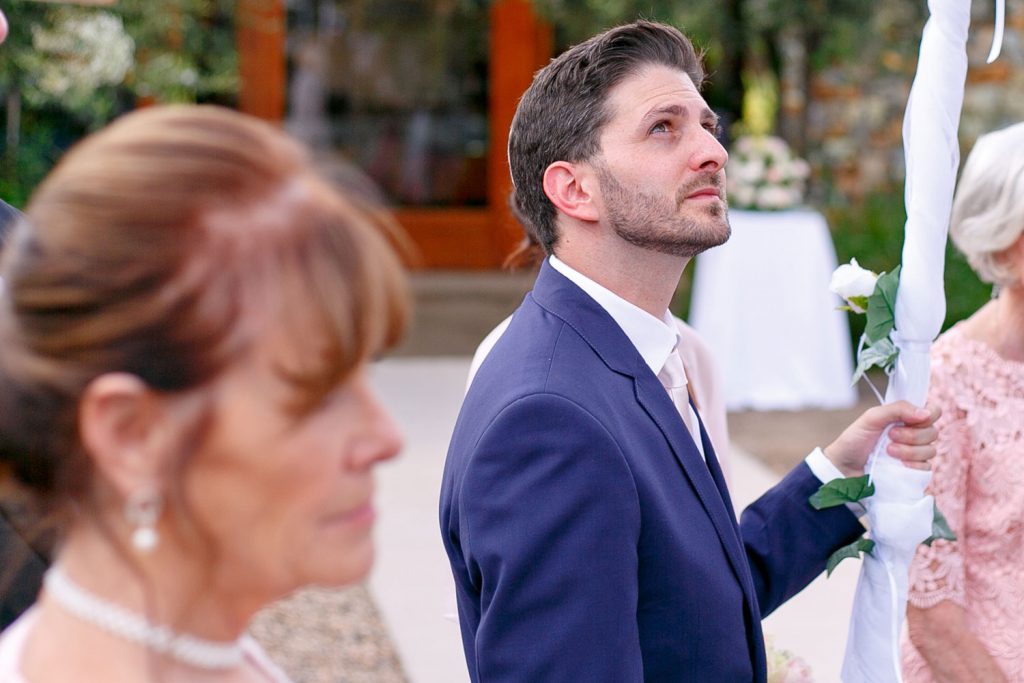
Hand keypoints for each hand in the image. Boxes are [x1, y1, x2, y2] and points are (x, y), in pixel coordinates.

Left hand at [824, 401, 939, 477]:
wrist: (844, 465)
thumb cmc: (856, 439)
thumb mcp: (872, 417)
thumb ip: (898, 409)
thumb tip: (926, 412)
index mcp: (907, 418)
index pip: (934, 412)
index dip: (929, 416)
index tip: (911, 420)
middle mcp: (914, 435)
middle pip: (933, 432)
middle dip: (911, 435)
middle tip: (890, 436)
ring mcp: (915, 454)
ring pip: (930, 450)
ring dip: (908, 451)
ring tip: (888, 451)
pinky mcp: (913, 472)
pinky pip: (926, 468)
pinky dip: (912, 465)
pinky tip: (897, 464)